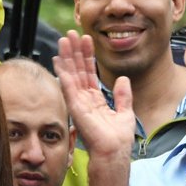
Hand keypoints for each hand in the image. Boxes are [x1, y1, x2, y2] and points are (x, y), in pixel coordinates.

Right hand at [54, 32, 135, 158]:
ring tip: (64, 39)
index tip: (86, 40)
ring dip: (67, 57)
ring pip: (71, 75)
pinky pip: (68, 86)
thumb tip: (124, 79)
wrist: (114, 151)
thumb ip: (123, 96)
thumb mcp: (125, 112)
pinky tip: (59, 59)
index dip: (88, 56)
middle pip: (78, 70)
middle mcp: (84, 99)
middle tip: (72, 33)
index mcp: (95, 100)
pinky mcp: (75, 107)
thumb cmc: (119, 138)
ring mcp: (79, 103)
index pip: (90, 73)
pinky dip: (63, 72)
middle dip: (75, 51)